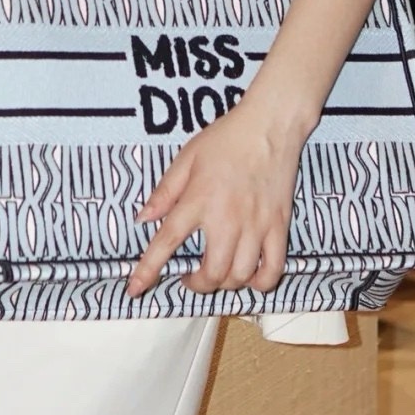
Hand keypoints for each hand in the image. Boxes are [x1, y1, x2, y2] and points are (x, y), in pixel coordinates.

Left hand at [127, 104, 300, 297]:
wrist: (270, 125)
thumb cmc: (226, 137)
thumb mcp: (187, 158)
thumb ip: (164, 192)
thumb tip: (143, 218)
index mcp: (198, 200)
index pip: (167, 242)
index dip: (148, 270)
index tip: (135, 289)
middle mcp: (227, 219)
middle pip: (211, 273)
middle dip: (197, 284)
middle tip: (190, 276)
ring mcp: (256, 226)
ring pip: (240, 277)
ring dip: (225, 284)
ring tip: (218, 273)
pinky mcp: (279, 227)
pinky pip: (272, 271)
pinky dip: (260, 284)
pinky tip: (250, 276)